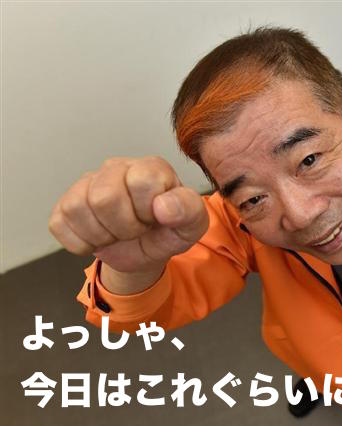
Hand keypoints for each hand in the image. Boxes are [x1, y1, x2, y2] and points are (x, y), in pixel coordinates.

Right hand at [49, 156, 207, 274]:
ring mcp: (87, 184)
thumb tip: (163, 206)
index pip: (141, 182)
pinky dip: (82, 242)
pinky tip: (99, 236)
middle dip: (124, 226)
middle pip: (104, 197)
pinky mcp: (65, 205)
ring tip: (119, 233)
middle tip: (137, 228)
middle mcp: (117, 168)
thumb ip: (189, 211)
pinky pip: (60, 224)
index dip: (148, 210)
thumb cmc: (169, 230)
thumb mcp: (192, 225)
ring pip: (78, 208)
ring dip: (103, 235)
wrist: (146, 251)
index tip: (156, 217)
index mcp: (150, 167)